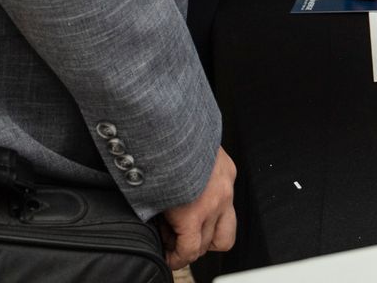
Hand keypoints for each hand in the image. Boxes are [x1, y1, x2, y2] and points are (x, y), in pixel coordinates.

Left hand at [159, 146, 236, 267]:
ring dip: (210, 233)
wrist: (169, 117)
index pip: (191, 251)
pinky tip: (197, 199)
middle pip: (208, 244)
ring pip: (227, 230)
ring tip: (191, 224)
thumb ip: (156, 218)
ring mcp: (226, 187)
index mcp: (193, 211)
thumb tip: (156, 230)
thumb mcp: (147, 195)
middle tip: (171, 235)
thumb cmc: (155, 152)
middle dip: (189, 245)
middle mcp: (215, 201)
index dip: (176, 259)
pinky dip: (215, 208)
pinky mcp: (229, 171)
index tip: (168, 256)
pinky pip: (228, 201)